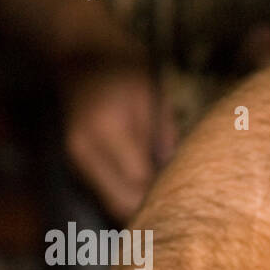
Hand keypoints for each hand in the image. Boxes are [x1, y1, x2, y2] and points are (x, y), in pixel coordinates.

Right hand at [62, 66, 175, 220]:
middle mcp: (84, 150)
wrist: (82, 53)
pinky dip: (128, 201)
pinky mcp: (76, 164)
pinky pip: (106, 195)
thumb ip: (165, 139)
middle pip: (121, 204)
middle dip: (153, 213)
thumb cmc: (126, 70)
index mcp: (106, 130)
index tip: (193, 206)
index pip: (139, 182)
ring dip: (140, 212)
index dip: (166, 198)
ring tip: (170, 210)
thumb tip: (180, 181)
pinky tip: (150, 198)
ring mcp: (75, 159)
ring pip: (112, 205)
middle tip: (186, 216)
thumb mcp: (154, 97)